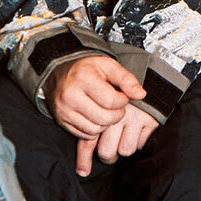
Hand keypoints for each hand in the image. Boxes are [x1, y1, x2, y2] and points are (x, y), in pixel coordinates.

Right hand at [49, 54, 158, 174]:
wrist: (59, 72)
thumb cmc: (87, 69)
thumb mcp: (108, 65)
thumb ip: (127, 79)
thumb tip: (141, 94)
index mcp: (84, 78)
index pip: (112, 101)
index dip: (123, 100)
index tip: (122, 96)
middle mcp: (70, 95)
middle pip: (104, 118)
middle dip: (117, 114)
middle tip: (116, 106)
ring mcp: (64, 110)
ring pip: (95, 129)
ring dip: (106, 123)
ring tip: (105, 110)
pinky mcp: (61, 121)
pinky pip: (85, 135)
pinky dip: (94, 129)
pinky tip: (94, 116)